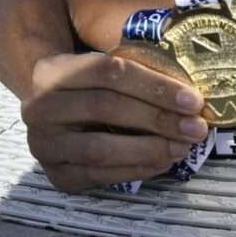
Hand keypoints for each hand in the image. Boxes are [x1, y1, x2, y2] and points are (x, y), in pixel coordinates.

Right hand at [21, 52, 208, 191]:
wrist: (51, 108)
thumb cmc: (92, 82)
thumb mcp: (106, 61)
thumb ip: (140, 61)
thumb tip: (195, 77)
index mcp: (54, 70)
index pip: (110, 72)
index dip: (154, 85)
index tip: (194, 99)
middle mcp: (39, 108)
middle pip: (105, 108)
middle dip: (158, 118)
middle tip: (196, 128)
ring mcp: (44, 145)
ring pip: (99, 148)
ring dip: (149, 149)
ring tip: (183, 147)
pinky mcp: (56, 175)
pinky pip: (98, 175)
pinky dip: (135, 170)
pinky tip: (163, 162)